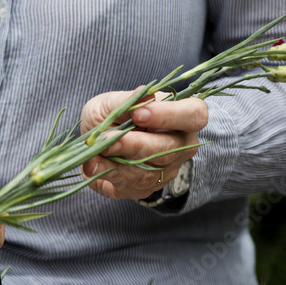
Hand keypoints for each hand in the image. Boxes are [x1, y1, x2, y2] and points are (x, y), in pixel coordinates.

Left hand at [79, 91, 207, 200]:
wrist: (97, 142)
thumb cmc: (112, 115)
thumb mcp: (111, 102)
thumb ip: (126, 101)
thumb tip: (143, 95)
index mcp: (182, 116)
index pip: (194, 115)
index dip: (170, 116)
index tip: (139, 115)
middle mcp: (180, 147)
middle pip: (169, 150)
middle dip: (136, 145)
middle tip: (108, 139)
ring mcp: (164, 171)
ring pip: (148, 173)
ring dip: (117, 164)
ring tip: (93, 154)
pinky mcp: (143, 189)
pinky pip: (129, 187)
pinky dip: (107, 176)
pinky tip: (91, 166)